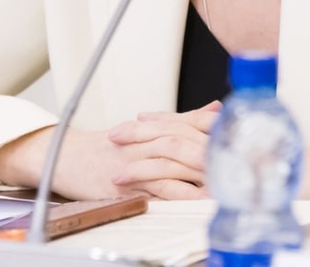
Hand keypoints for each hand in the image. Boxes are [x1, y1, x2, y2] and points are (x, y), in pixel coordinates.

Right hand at [0, 101, 221, 200]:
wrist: (67, 156)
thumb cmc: (108, 146)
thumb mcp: (146, 129)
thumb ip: (184, 119)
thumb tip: (216, 109)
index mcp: (156, 126)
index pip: (192, 122)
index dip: (217, 128)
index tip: (243, 135)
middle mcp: (148, 140)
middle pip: (186, 140)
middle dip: (213, 151)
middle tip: (241, 160)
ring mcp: (138, 160)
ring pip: (174, 162)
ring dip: (201, 172)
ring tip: (227, 181)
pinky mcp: (130, 184)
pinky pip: (158, 188)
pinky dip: (180, 194)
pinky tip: (198, 200)